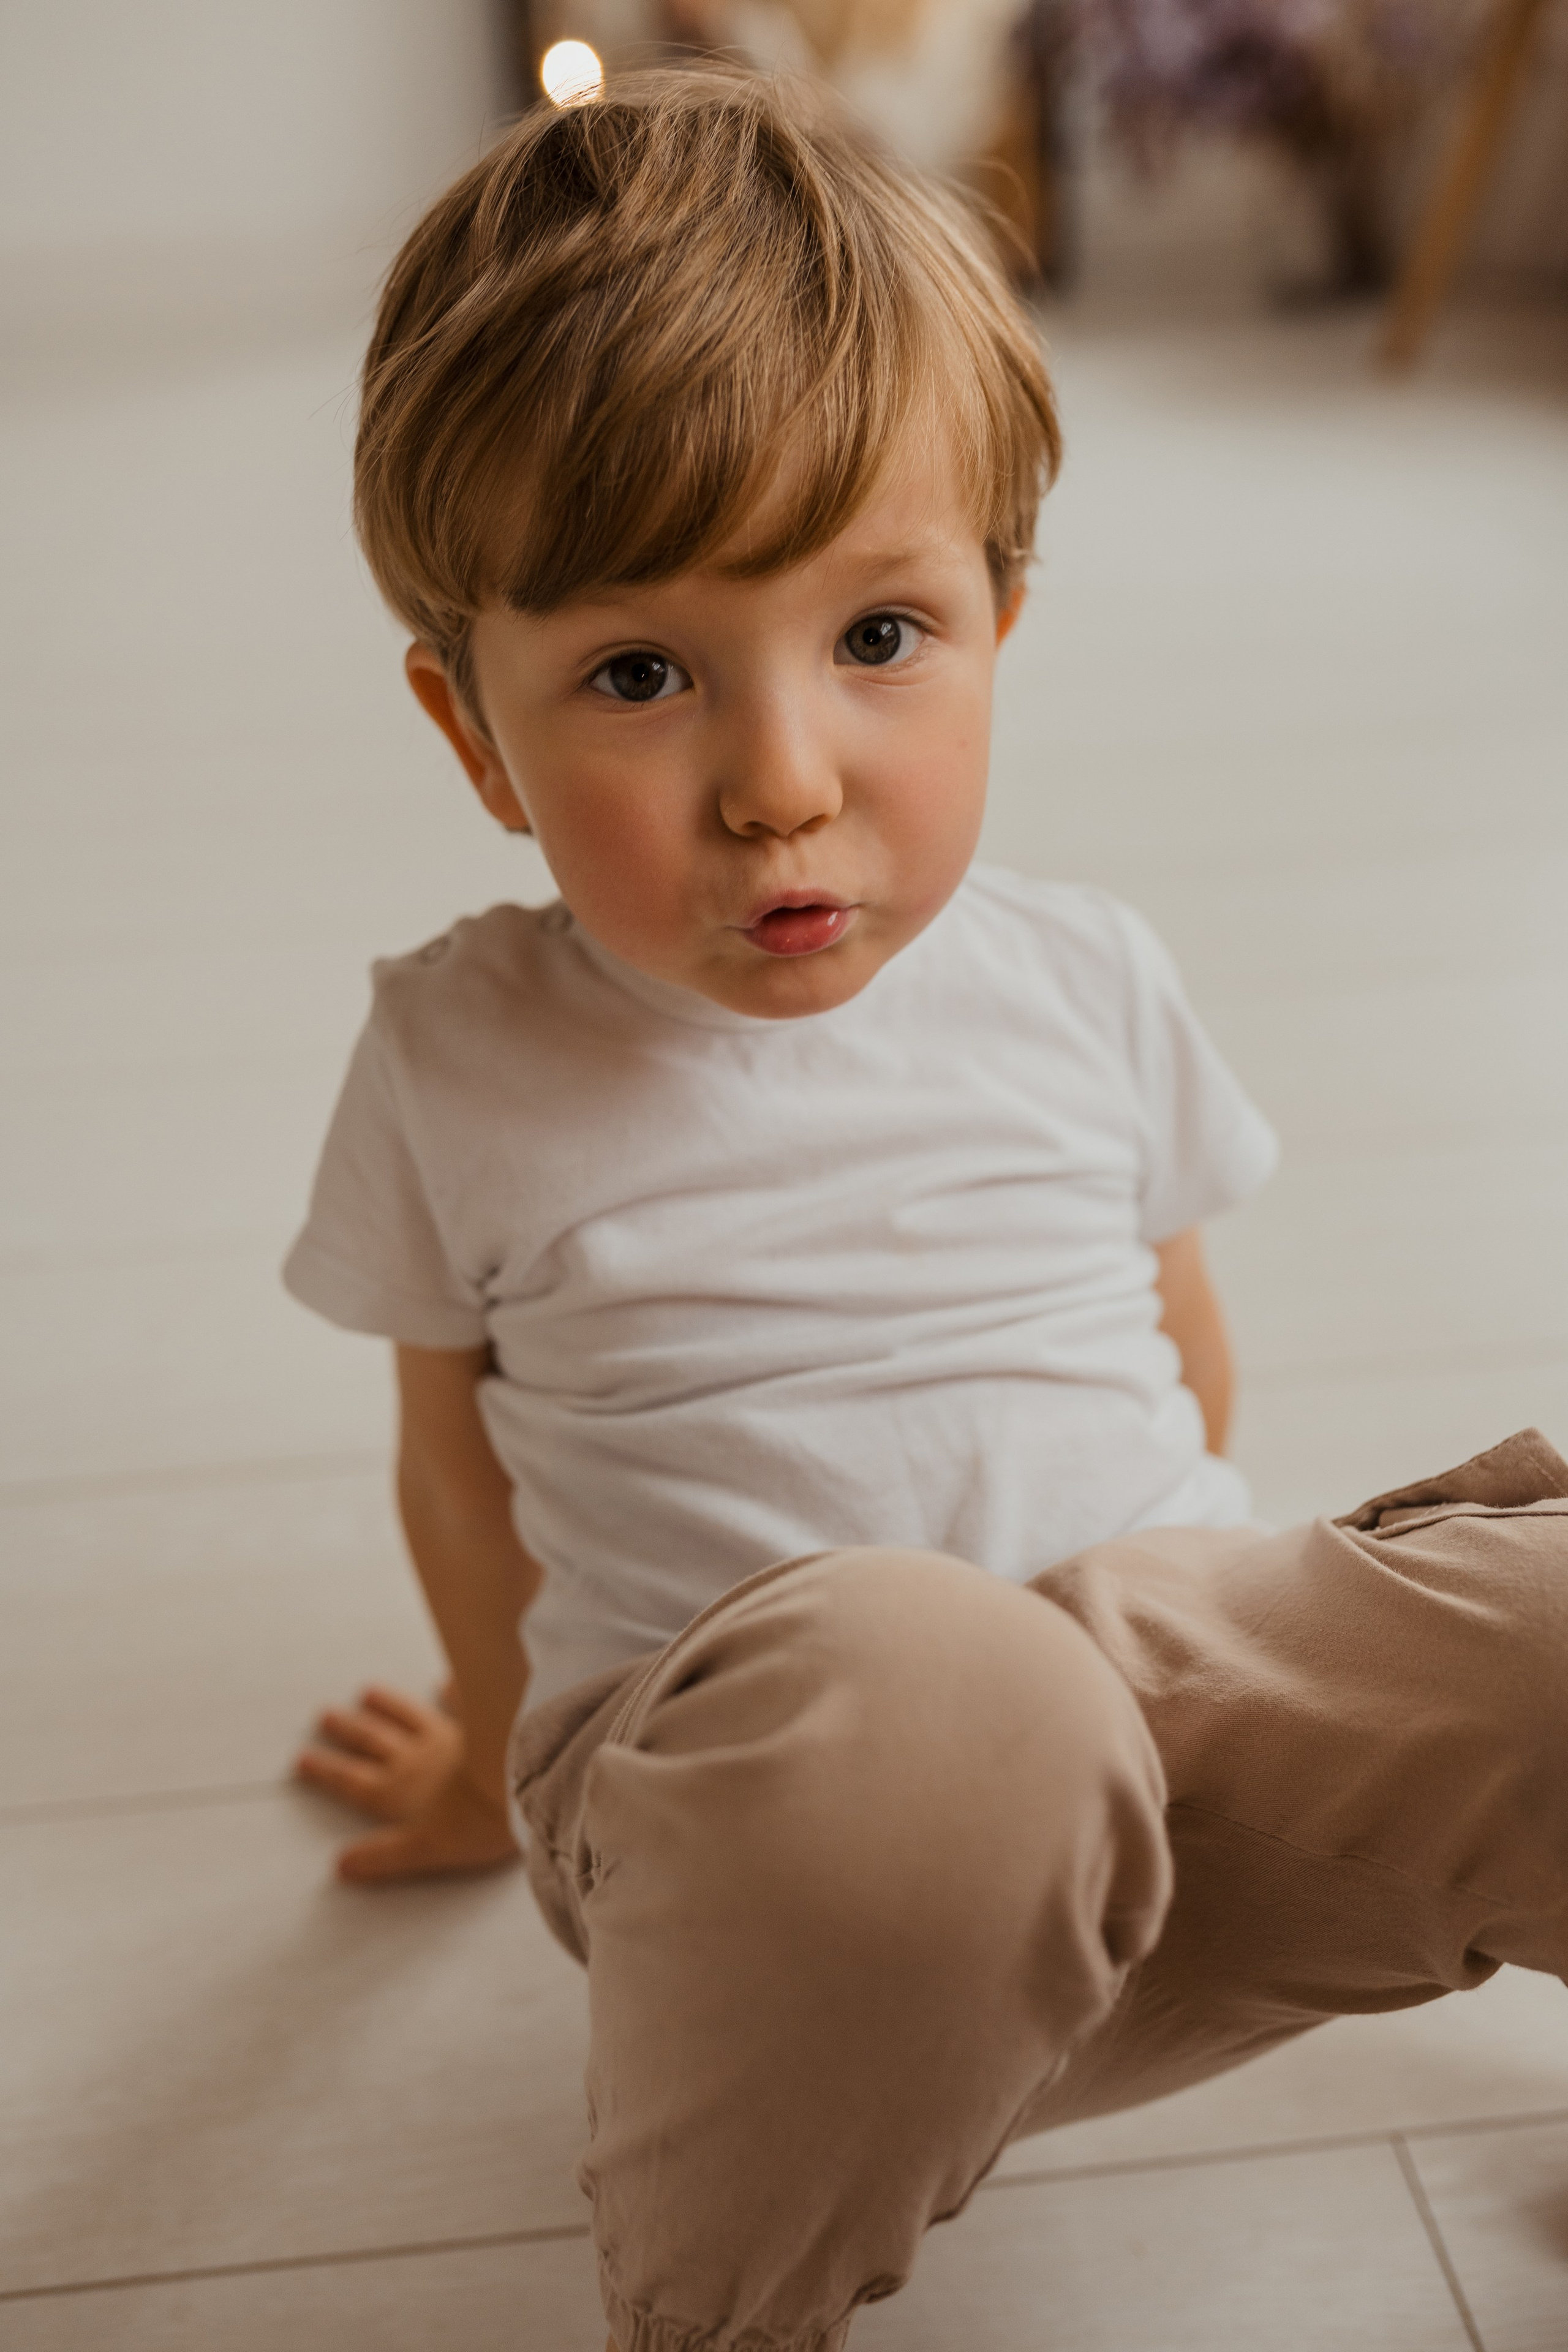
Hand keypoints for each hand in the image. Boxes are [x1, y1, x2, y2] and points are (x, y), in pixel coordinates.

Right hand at [295, 1685, 517, 1882]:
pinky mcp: (482, 1720)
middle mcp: (417, 1758)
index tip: (301, 1757)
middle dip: (348, 1730)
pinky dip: (452, 1690)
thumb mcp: (424, 1851)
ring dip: (388, 1705)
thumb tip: (340, 1867)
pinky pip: (463, 1700)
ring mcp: (449, 1735)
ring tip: (368, 1691)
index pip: (354, 1781)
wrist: (519, 1780)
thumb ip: (384, 1857)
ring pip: (409, 1716)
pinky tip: (445, 1679)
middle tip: (324, 1714)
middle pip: (375, 1741)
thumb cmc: (477, 1824)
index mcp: (400, 1791)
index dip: (327, 1771)